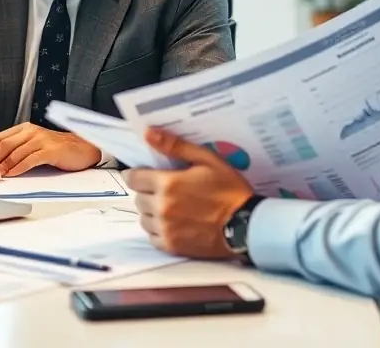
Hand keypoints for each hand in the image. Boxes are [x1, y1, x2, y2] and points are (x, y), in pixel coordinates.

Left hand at [0, 123, 101, 175]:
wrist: (83, 148)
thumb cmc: (57, 149)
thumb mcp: (34, 144)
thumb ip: (18, 148)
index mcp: (25, 128)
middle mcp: (31, 131)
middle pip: (3, 145)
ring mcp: (41, 140)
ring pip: (14, 153)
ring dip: (3, 167)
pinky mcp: (50, 150)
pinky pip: (29, 160)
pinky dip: (18, 168)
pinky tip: (12, 175)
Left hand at [124, 128, 253, 259]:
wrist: (246, 225)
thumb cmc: (229, 190)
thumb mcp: (206, 160)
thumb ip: (175, 146)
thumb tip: (149, 134)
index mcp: (168, 184)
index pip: (133, 178)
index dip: (138, 174)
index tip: (145, 174)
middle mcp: (162, 208)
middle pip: (138, 198)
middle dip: (147, 191)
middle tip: (165, 189)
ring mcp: (166, 229)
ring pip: (143, 218)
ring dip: (151, 211)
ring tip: (170, 206)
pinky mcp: (172, 246)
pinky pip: (152, 237)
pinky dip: (158, 230)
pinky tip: (173, 223)